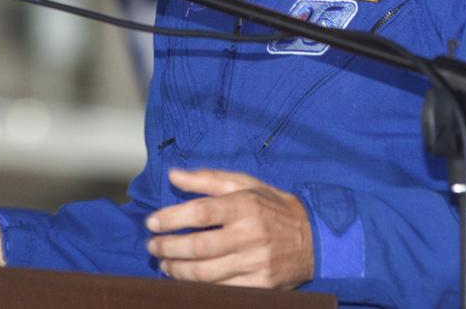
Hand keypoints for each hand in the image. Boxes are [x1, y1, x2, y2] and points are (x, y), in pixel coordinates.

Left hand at [145, 168, 312, 288]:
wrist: (314, 239)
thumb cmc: (273, 207)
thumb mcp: (246, 184)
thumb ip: (207, 179)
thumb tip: (173, 175)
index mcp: (246, 205)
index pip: (201, 212)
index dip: (171, 218)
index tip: (152, 222)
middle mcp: (250, 234)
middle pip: (198, 246)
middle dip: (168, 248)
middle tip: (152, 246)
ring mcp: (256, 262)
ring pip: (205, 273)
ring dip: (177, 270)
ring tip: (164, 264)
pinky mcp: (261, 285)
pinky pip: (221, 290)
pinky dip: (198, 287)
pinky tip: (186, 279)